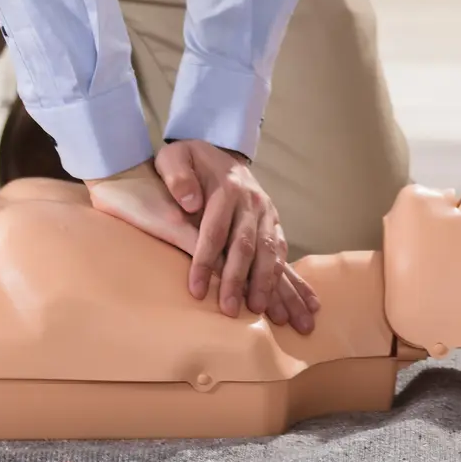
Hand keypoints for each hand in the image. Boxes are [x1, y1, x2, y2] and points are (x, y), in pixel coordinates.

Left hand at [85, 153, 316, 332]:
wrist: (218, 149)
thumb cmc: (191, 160)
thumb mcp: (175, 157)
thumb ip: (178, 176)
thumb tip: (189, 202)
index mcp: (227, 188)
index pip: (215, 231)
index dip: (204, 262)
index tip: (195, 291)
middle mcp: (252, 202)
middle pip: (246, 246)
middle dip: (238, 281)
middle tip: (229, 310)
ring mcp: (266, 212)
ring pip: (269, 252)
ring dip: (266, 283)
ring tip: (262, 311)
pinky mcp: (273, 222)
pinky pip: (281, 251)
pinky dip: (285, 277)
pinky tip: (285, 297)